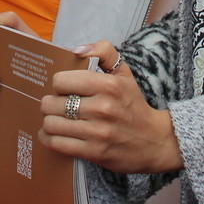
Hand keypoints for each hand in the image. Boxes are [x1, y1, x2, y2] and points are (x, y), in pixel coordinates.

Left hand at [38, 39, 182, 174]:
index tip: (64, 89)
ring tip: (55, 120)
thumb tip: (76, 50)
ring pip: (51, 124)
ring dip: (48, 122)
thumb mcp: (124, 73)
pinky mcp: (94, 152)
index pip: (61, 81)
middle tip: (56, 106)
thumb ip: (104, 52)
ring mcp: (98, 132)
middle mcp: (102, 108)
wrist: (155, 141)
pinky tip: (54, 135)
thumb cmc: (133, 104)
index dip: (59, 85)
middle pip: (51, 103)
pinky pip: (57, 144)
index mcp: (108, 85)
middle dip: (50, 104)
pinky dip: (49, 138)